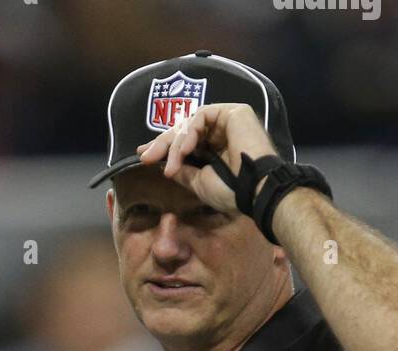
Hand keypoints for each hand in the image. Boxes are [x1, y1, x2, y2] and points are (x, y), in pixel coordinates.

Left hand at [136, 102, 276, 214]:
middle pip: (184, 129)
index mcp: (214, 150)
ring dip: (175, 143)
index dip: (163, 146)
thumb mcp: (199, 182)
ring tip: (171, 164)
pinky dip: (190, 132)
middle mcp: (220, 133)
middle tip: (147, 157)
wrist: (254, 190)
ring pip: (190, 123)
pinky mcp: (234, 112)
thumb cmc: (230, 191)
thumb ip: (183, 170)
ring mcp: (227, 121)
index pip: (185, 142)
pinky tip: (185, 150)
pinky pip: (202, 116)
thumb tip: (163, 165)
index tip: (143, 155)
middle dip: (162, 143)